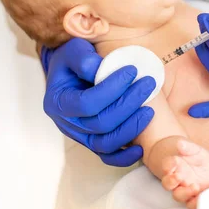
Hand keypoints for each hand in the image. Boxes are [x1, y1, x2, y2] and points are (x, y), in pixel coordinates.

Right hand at [41, 38, 154, 166]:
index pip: (87, 102)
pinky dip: (124, 157)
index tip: (131, 70)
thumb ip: (83, 58)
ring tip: (150, 110)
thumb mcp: (73, 51)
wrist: (70, 72)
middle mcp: (67, 124)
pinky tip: (141, 148)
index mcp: (58, 102)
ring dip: (131, 128)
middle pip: (100, 124)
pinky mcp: (93, 143)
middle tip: (148, 84)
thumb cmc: (73, 60)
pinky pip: (108, 156)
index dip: (112, 88)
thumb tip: (99, 68)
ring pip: (105, 143)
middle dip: (128, 104)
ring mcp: (80, 137)